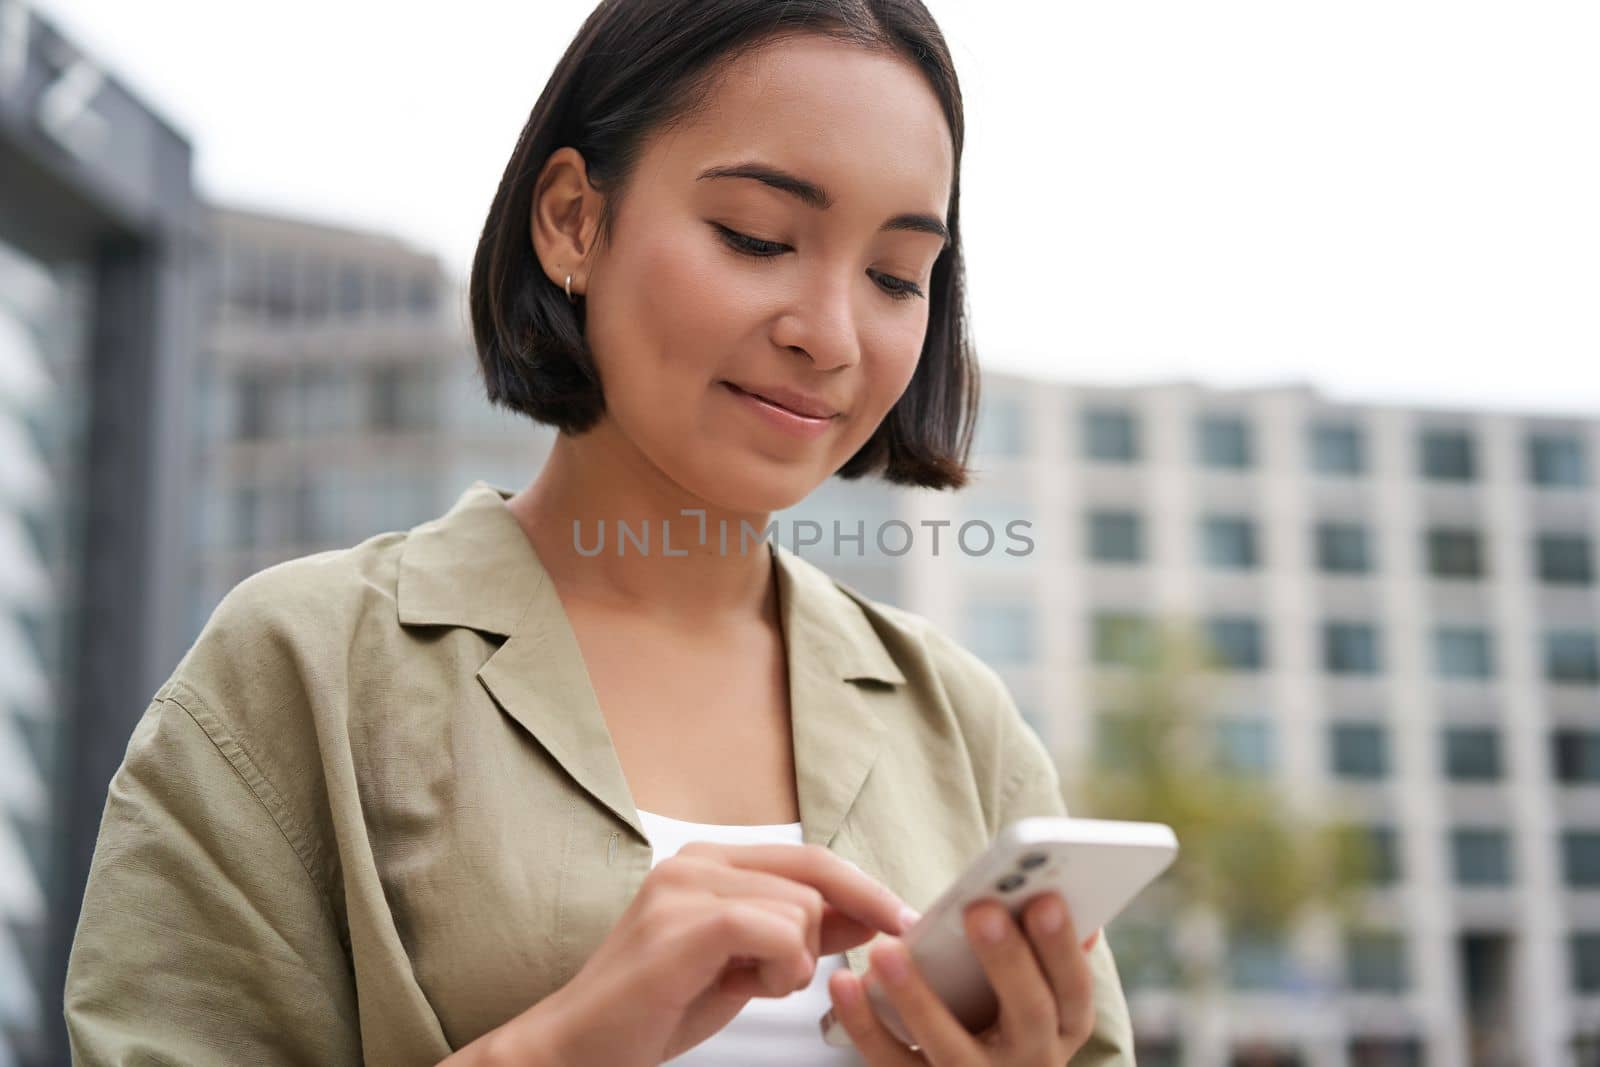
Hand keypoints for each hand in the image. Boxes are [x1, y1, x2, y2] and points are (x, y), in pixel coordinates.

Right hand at [500, 841, 912, 1066]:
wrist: (578, 1046)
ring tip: (749, 986)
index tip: (902, 919)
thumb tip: (867, 916)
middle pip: (814, 878)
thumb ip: (796, 934)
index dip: (862, 887)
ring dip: (795, 963)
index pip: (808, 857)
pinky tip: (751, 987)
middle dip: (836, 931)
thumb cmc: (653, 1010)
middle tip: (814, 970)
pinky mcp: (682, 924)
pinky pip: (775, 931)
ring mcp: (685, 887)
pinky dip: (780, 967)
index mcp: (708, 863)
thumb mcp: (742, 965)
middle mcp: (695, 862)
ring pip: (800, 910)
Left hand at [824, 891, 1099, 1065]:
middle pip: (1027, 1013)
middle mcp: (1031, 1060)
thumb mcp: (1039, 993)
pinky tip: (846, 984)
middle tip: (980, 911)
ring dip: (918, 998)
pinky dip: (865, 1025)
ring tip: (888, 950)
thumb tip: (1057, 889)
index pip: (1074, 986)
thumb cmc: (1004, 1018)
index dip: (1062, 944)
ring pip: (951, 1047)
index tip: (1044, 899)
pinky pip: (892, 1063)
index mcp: (1062, 1026)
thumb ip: (1041, 948)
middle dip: (1006, 960)